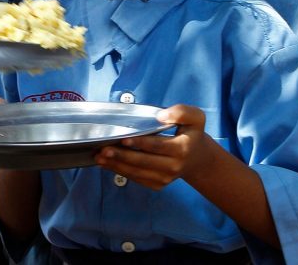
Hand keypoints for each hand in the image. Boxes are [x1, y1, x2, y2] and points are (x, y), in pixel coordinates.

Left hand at [93, 104, 215, 189]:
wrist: (197, 158)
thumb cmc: (191, 134)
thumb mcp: (195, 118)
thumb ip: (182, 112)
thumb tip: (161, 116)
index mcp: (182, 149)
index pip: (157, 146)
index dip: (139, 143)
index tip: (123, 139)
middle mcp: (174, 167)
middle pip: (143, 161)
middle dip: (122, 156)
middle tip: (103, 150)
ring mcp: (166, 178)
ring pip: (137, 172)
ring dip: (116, 166)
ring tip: (99, 157)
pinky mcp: (158, 184)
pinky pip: (137, 179)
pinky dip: (120, 172)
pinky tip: (106, 164)